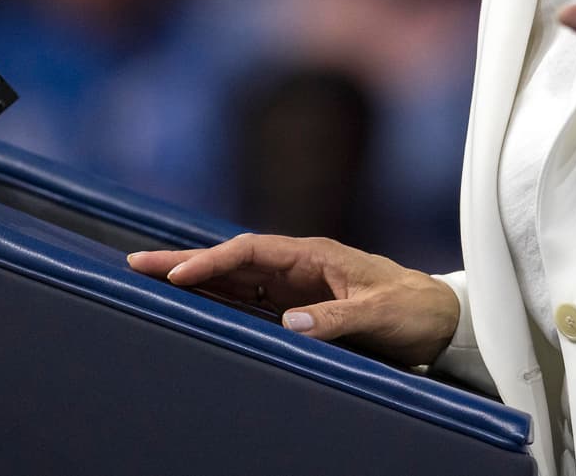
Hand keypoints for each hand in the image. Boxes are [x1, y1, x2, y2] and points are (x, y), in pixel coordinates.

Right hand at [126, 233, 459, 366]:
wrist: (439, 318)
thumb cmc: (414, 310)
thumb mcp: (382, 315)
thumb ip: (338, 319)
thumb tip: (289, 324)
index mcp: (316, 255)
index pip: (251, 250)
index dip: (213, 260)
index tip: (180, 275)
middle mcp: (299, 265)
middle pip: (232, 259)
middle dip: (185, 260)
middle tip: (136, 262)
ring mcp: (295, 286)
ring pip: (234, 279)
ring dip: (194, 279)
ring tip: (149, 280)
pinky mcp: (297, 307)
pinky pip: (249, 302)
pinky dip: (217, 301)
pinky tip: (191, 306)